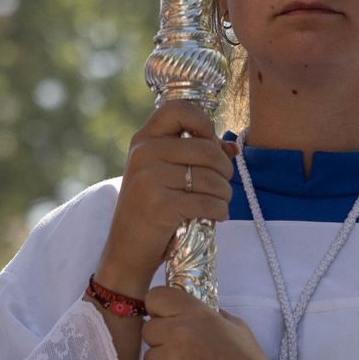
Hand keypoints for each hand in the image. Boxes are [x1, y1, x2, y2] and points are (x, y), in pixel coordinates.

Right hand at [95, 101, 237, 295]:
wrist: (126, 250)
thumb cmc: (152, 210)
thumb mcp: (165, 174)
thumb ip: (194, 155)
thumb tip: (232, 147)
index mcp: (144, 139)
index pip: (179, 109)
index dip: (204, 123)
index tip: (210, 144)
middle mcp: (144, 153)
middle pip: (207, 149)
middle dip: (225, 170)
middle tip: (221, 185)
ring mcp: (150, 178)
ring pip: (212, 177)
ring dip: (225, 194)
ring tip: (218, 204)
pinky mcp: (160, 205)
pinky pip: (208, 201)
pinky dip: (220, 211)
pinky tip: (215, 217)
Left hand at [142, 286, 275, 359]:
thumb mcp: (236, 327)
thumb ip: (210, 316)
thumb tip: (191, 313)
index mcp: (197, 314)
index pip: (156, 297)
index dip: (159, 309)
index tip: (167, 319)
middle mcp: (179, 333)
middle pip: (148, 329)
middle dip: (162, 340)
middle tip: (183, 352)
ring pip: (149, 357)